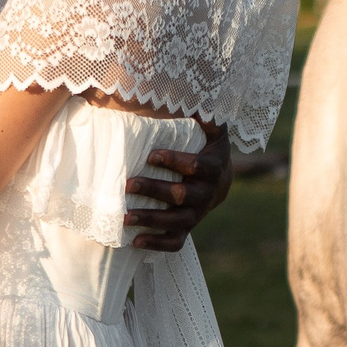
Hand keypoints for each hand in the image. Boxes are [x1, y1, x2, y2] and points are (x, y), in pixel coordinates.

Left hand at [126, 124, 232, 251]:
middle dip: (154, 190)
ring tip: (125, 217)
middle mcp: (206, 194)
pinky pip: (174, 242)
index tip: (151, 155)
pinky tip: (135, 241)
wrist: (221, 182)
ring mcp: (197, 214)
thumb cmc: (209, 149)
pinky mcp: (187, 229)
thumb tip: (200, 102)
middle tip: (128, 184)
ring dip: (150, 219)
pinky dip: (156, 244)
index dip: (175, 161)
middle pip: (181, 196)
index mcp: (213, 169)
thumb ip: (207, 117)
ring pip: (176, 221)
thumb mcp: (213, 131)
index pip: (196, 166)